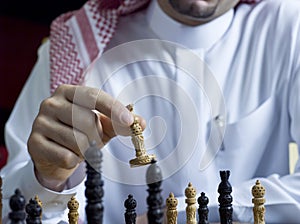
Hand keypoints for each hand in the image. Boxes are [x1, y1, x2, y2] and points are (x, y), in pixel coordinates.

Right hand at [28, 84, 143, 190]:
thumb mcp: (102, 125)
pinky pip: (65, 156)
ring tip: (80, 147)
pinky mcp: (34, 142)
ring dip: (86, 150)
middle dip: (97, 136)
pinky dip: (74, 160)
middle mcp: (52, 103)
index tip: (129, 122)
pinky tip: (69, 155)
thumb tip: (140, 123)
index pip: (94, 96)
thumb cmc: (80, 133)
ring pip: (77, 140)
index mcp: (69, 92)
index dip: (113, 108)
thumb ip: (120, 123)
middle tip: (95, 140)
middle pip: (86, 120)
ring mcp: (40, 122)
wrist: (54, 152)